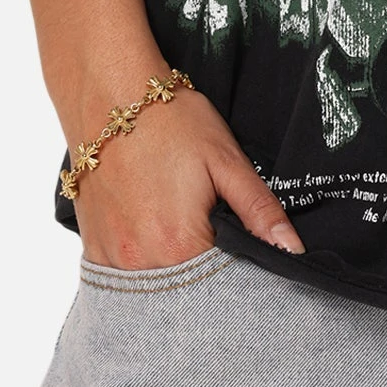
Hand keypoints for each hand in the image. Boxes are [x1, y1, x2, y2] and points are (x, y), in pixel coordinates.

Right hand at [68, 80, 305, 268]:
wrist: (109, 93)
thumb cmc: (171, 121)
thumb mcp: (225, 159)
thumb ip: (259, 209)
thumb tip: (293, 251)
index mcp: (180, 244)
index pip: (222, 286)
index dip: (236, 273)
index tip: (240, 253)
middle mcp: (141, 262)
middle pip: (185, 293)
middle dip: (204, 278)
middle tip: (209, 239)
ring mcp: (112, 259)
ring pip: (153, 290)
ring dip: (172, 276)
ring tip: (181, 237)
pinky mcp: (93, 248)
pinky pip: (123, 278)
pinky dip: (142, 268)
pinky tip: (152, 239)